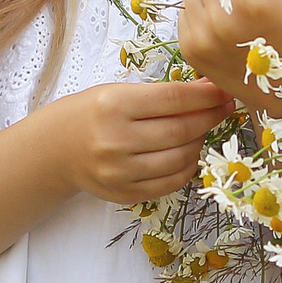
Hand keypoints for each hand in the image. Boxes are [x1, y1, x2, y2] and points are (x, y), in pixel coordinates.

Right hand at [45, 79, 234, 203]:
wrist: (56, 149)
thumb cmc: (91, 113)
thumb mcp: (120, 92)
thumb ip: (163, 94)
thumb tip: (210, 89)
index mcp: (114, 105)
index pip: (174, 99)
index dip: (207, 96)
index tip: (225, 91)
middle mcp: (116, 140)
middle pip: (181, 130)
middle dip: (210, 117)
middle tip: (223, 109)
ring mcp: (120, 171)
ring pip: (181, 158)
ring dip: (200, 142)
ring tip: (201, 130)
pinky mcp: (125, 193)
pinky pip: (171, 182)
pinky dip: (188, 166)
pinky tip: (188, 152)